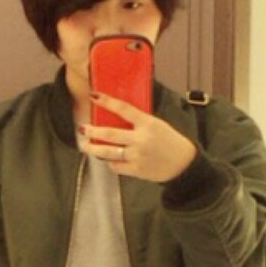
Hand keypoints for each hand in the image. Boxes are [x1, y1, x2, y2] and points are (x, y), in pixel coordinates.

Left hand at [78, 91, 196, 182]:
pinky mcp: (136, 170)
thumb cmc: (169, 141)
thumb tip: (116, 115)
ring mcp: (137, 156)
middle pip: (110, 133)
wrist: (182, 163)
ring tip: (85, 146)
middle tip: (83, 128)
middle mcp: (140, 139)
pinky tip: (106, 159)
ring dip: (93, 148)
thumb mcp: (156, 124)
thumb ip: (138, 121)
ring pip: (109, 152)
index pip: (123, 109)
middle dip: (93, 131)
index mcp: (147, 123)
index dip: (107, 102)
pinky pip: (116, 166)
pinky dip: (109, 162)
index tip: (94, 96)